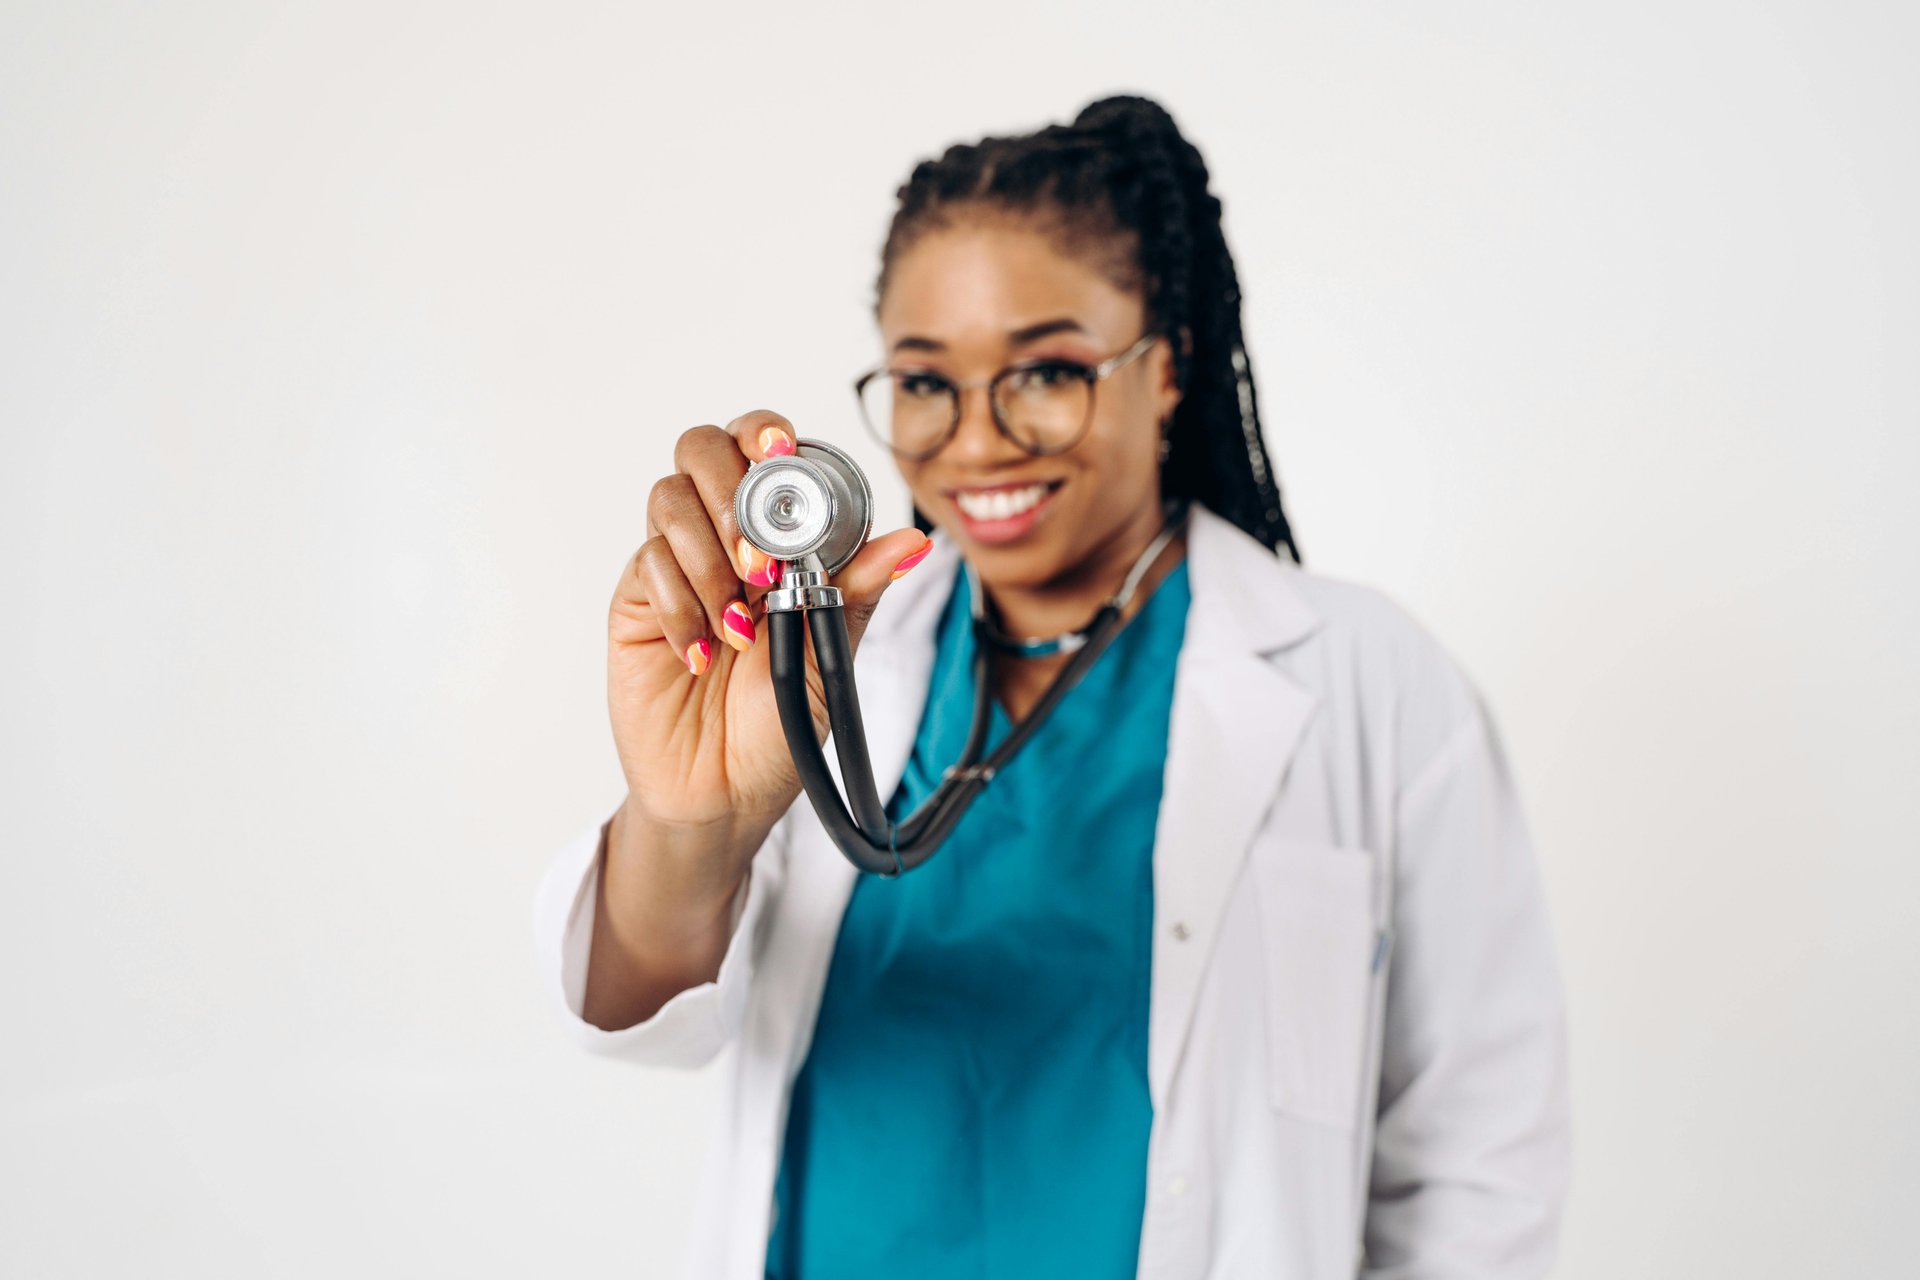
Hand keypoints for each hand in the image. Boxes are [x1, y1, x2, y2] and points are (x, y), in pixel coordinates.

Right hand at [608, 410, 933, 840]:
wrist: (724, 793)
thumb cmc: (780, 724)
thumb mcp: (831, 657)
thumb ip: (856, 593)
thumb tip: (911, 541)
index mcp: (780, 537)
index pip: (762, 447)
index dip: (766, 432)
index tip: (782, 450)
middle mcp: (724, 536)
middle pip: (701, 449)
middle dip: (732, 493)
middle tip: (760, 564)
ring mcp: (677, 564)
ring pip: (670, 499)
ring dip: (709, 557)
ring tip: (739, 630)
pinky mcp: (636, 601)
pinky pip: (646, 566)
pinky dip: (680, 606)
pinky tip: (703, 655)